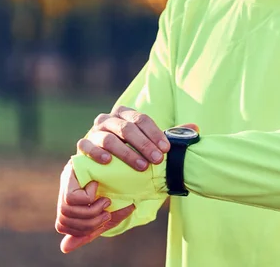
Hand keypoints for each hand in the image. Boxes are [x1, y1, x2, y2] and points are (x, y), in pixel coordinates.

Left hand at [56, 162, 134, 253]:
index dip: (81, 229)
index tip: (102, 219)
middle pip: (63, 219)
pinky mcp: (71, 169)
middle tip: (106, 211)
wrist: (132, 173)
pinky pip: (71, 197)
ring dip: (90, 210)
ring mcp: (66, 177)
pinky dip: (87, 197)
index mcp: (69, 203)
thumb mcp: (104, 219)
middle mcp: (64, 189)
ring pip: (66, 209)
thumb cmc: (118, 195)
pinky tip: (97, 187)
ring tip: (106, 200)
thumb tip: (63, 248)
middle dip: (89, 222)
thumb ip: (86, 233)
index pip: (61, 225)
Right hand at [77, 105, 198, 170]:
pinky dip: (96, 153)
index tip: (167, 149)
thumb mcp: (151, 141)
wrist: (105, 160)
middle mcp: (109, 119)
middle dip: (144, 145)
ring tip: (140, 166)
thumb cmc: (132, 148)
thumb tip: (196, 129)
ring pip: (108, 138)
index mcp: (126, 113)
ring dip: (125, 153)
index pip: (142, 119)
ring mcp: (94, 131)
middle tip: (158, 160)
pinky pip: (86, 146)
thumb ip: (171, 135)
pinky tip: (107, 161)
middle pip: (127, 128)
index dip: (155, 133)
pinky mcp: (83, 145)